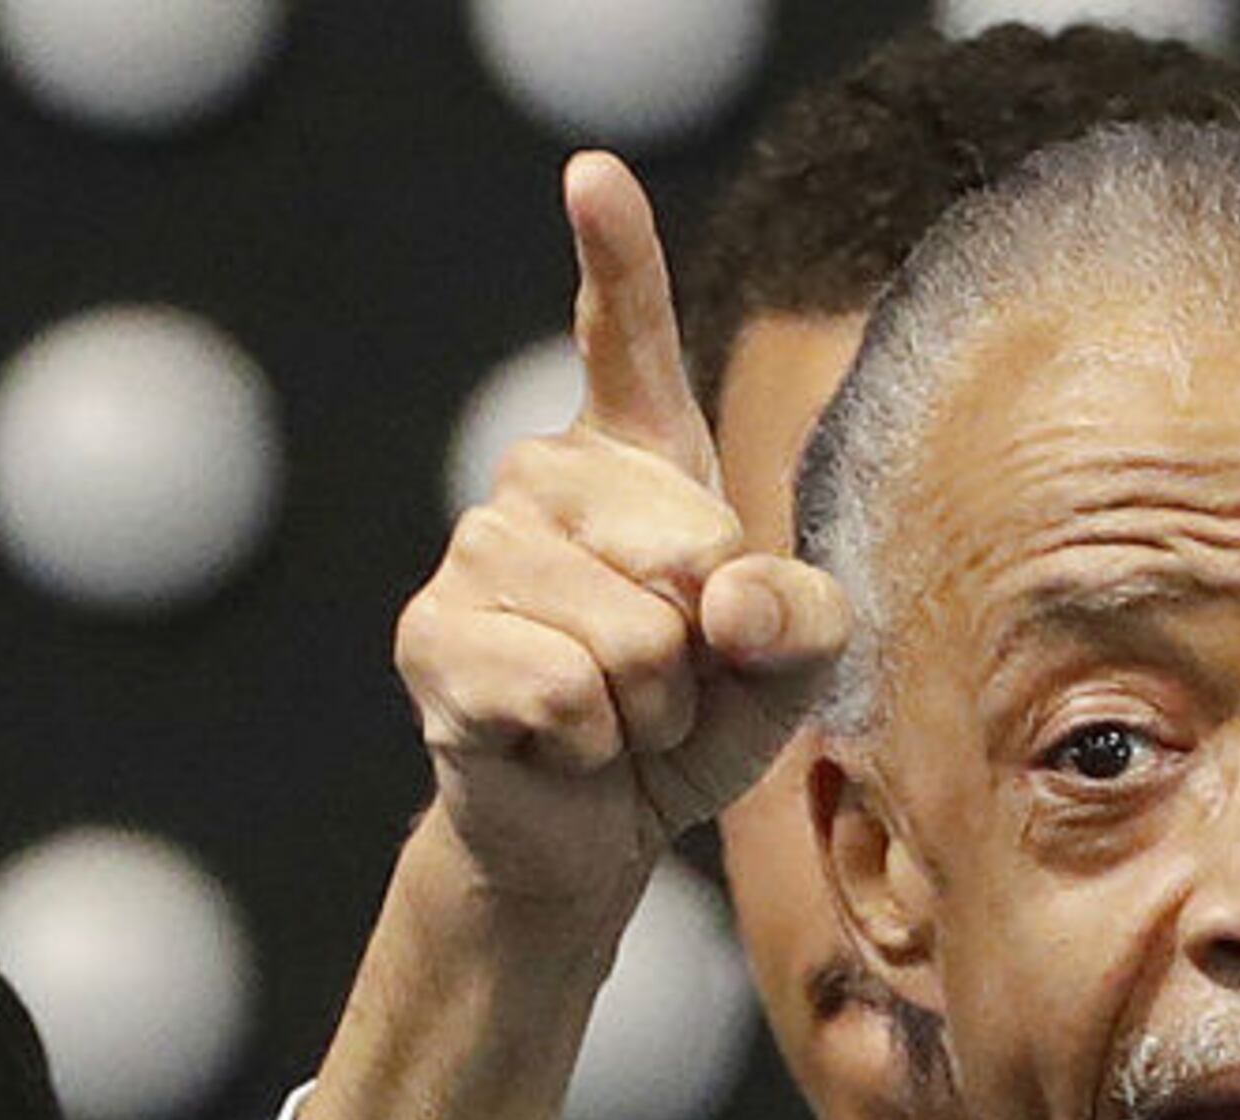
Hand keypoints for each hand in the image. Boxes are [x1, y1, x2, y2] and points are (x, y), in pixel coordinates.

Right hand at [391, 150, 844, 910]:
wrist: (597, 825)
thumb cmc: (697, 722)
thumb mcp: (793, 664)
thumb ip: (805, 615)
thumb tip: (724, 600)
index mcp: (636, 458)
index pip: (626, 335)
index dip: (614, 253)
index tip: (593, 175)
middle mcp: (542, 478)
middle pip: (689, 551)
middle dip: (706, 650)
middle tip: (666, 684)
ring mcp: (477, 549)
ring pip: (631, 636)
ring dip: (650, 708)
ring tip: (616, 714)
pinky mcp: (434, 634)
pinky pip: (564, 691)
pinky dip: (592, 745)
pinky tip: (562, 745)